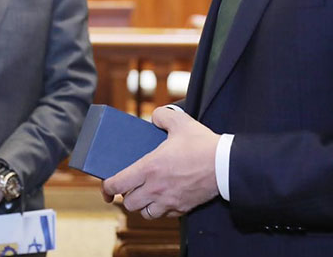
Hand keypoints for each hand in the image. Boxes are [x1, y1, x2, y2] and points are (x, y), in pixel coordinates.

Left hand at [101, 106, 219, 218]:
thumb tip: (154, 118)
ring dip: (142, 206)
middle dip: (126, 196)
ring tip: (145, 195)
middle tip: (129, 188)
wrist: (225, 165)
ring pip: (145, 213)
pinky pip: (164, 215)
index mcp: (149, 168)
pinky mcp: (182, 208)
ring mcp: (169, 200)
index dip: (107, 187)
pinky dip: (160, 210)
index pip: (118, 184)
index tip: (106, 187)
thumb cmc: (202, 144)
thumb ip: (162, 116)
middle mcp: (155, 188)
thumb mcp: (180, 122)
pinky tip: (163, 198)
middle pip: (128, 203)